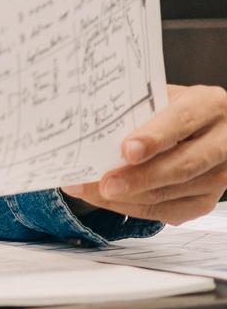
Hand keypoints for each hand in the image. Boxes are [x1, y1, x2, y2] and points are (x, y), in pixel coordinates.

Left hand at [63, 85, 226, 224]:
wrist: (201, 127)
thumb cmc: (171, 109)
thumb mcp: (161, 98)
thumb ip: (138, 110)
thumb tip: (93, 128)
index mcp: (209, 105)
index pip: (182, 121)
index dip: (154, 138)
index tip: (126, 151)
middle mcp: (222, 141)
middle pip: (183, 165)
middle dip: (139, 178)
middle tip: (105, 184)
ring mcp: (219, 174)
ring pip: (176, 193)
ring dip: (131, 197)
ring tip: (94, 192)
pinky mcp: (208, 199)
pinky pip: (172, 211)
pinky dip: (137, 208)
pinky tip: (110, 200)